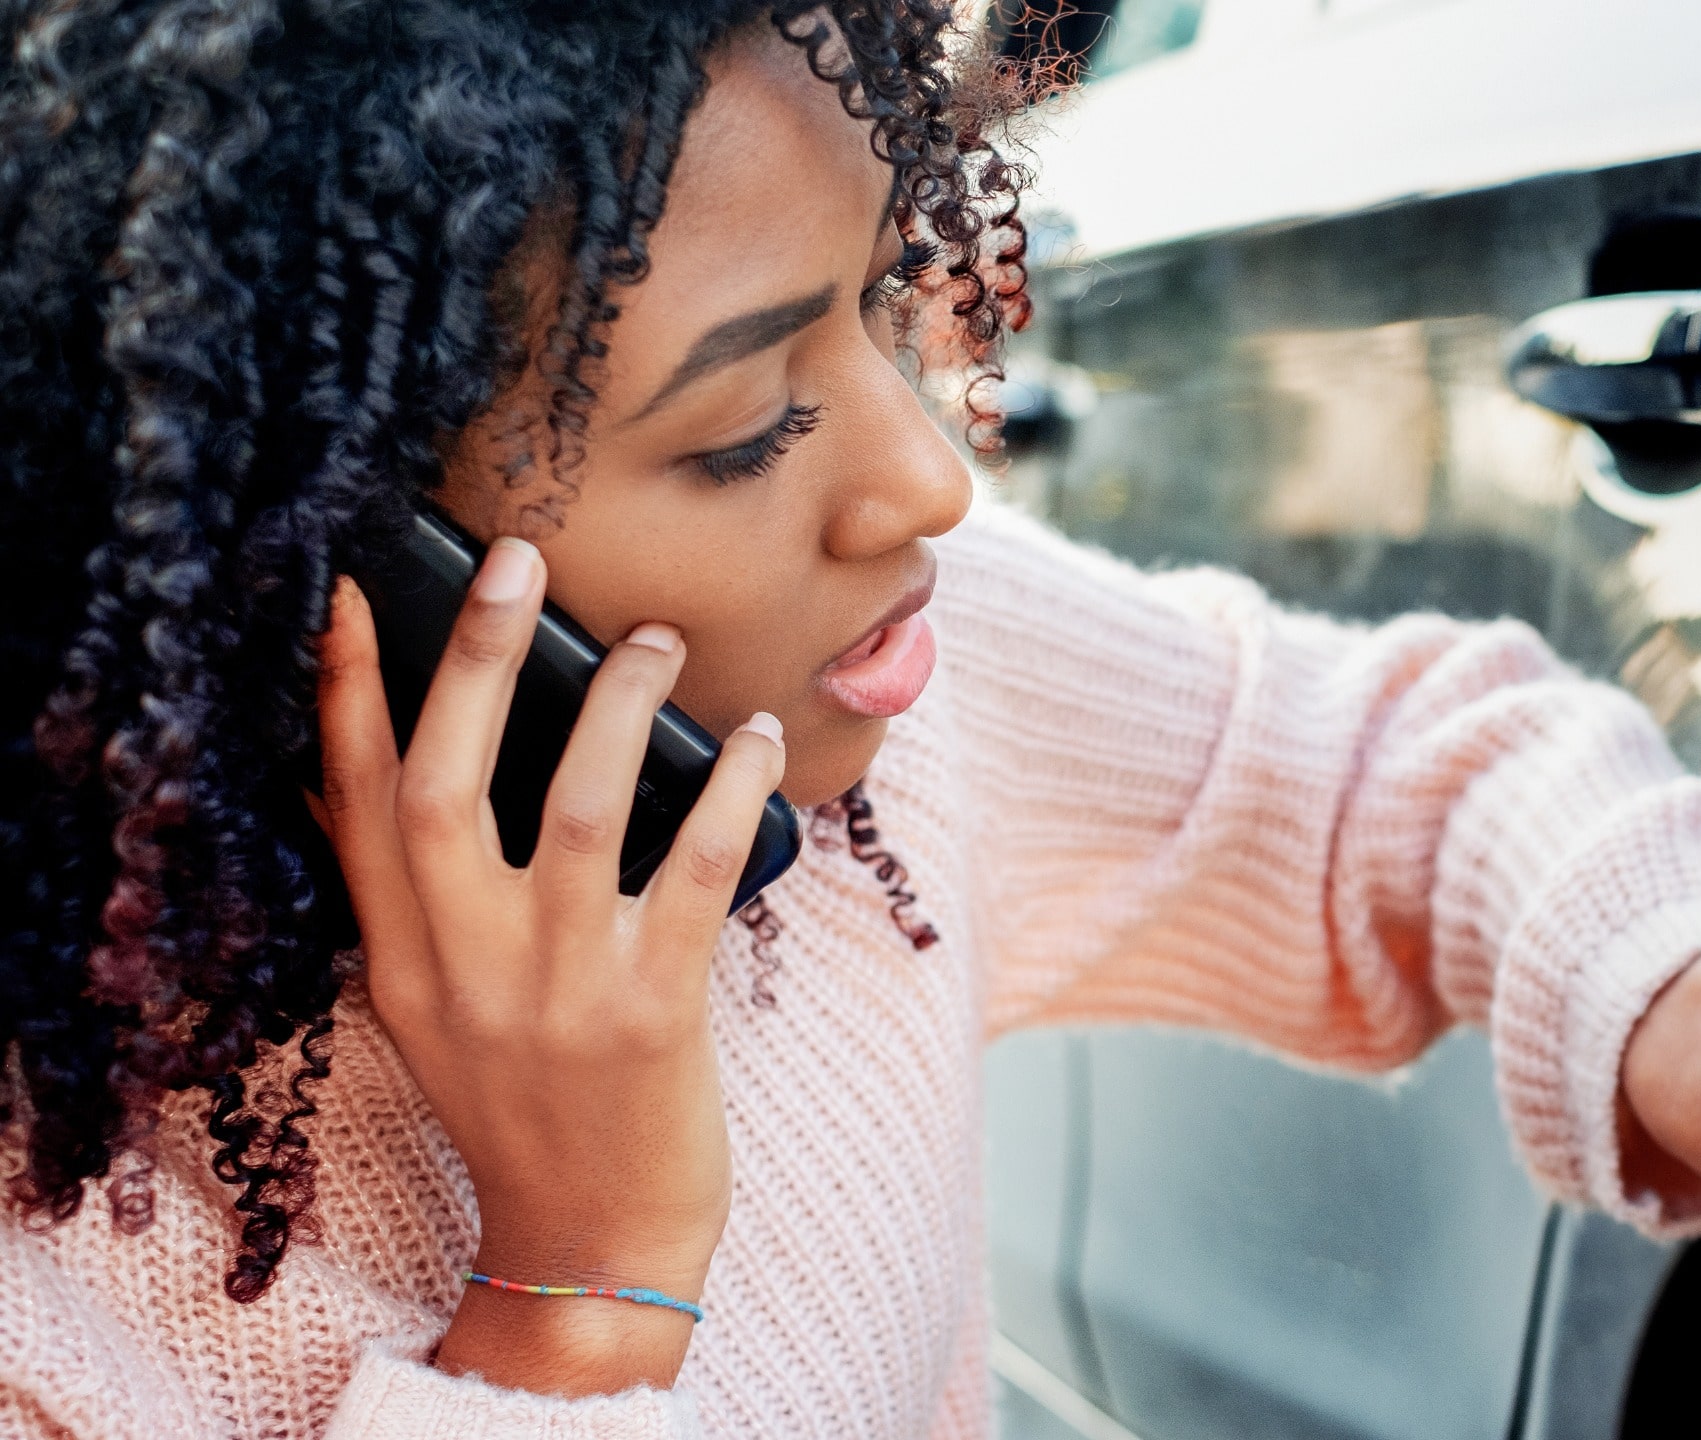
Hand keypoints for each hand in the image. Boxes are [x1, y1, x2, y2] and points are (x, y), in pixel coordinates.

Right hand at [312, 539, 784, 1393]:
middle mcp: (462, 970)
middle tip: (516, 560)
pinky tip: (755, 740)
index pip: (353, 804)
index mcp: (400, 961)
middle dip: (473, 660)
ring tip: (658, 639)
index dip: (348, 693)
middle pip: (445, 785)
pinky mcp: (654, 1014)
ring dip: (620, 706)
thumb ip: (421, 901)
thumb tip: (404, 768)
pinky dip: (730, 790)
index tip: (352, 590)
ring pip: (580, 809)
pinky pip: (698, 871)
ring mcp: (558, 992)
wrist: (591, 1243)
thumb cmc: (527, 1106)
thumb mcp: (436, 1009)